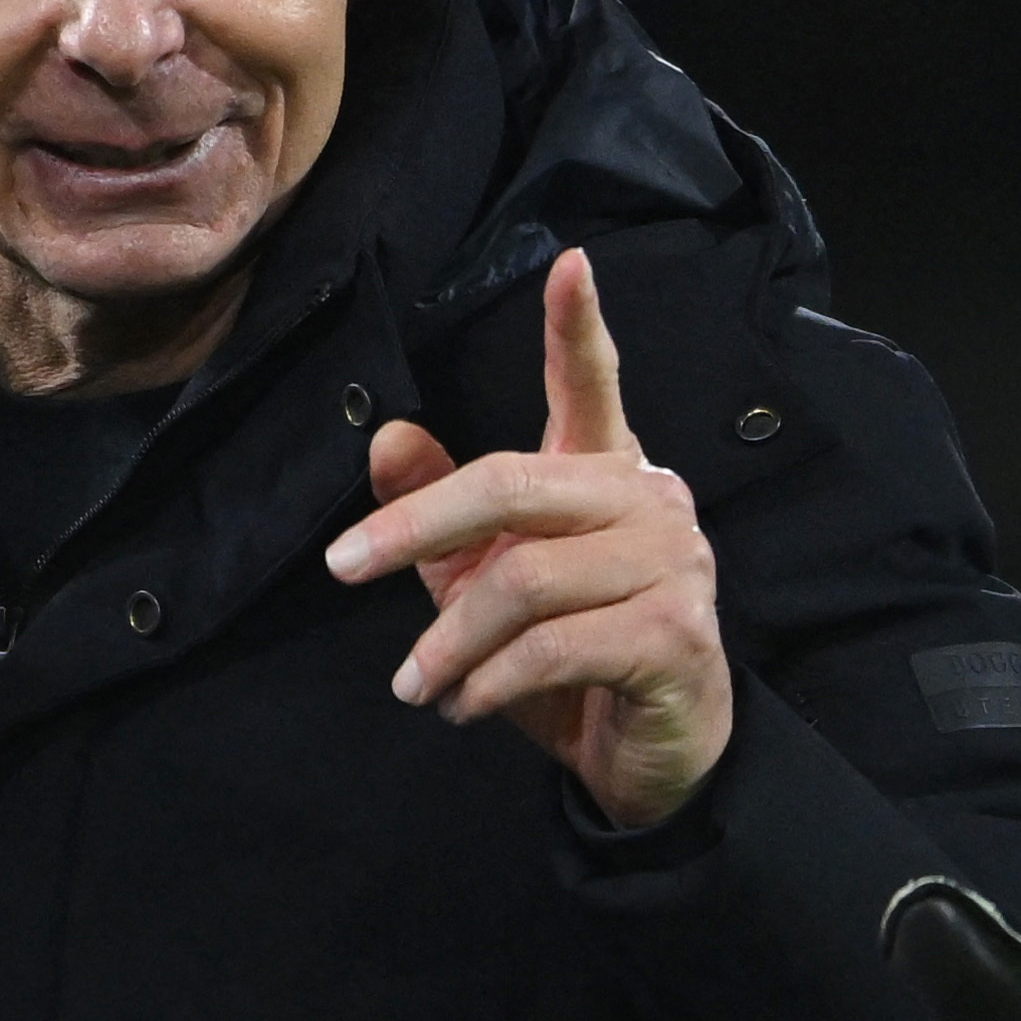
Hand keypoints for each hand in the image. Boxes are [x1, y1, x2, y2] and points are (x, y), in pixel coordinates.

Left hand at [322, 248, 732, 827]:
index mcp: (604, 472)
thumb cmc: (565, 658)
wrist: (651, 759)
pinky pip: (552, 646)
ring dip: (448, 641)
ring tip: (414, 683)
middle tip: (343, 568)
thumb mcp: (483, 579)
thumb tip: (387, 436)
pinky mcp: (676, 636)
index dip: (576, 326)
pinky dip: (487, 681)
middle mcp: (649, 501)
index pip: (592, 385)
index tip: (570, 261)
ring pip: (523, 579)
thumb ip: (439, 510)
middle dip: (415, 527)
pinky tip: (461, 706)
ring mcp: (674, 565)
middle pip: (511, 485)